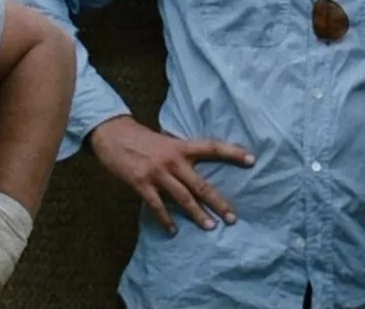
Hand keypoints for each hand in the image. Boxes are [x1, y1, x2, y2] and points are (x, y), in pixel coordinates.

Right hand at [87, 115, 253, 233]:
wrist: (113, 134)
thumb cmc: (141, 138)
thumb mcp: (166, 141)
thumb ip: (182, 154)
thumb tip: (198, 169)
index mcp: (181, 147)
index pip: (212, 147)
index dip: (232, 153)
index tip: (251, 160)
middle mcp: (172, 160)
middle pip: (201, 184)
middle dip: (218, 202)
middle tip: (232, 218)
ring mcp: (157, 173)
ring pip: (183, 198)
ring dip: (198, 214)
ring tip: (211, 227)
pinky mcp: (141, 183)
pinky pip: (157, 206)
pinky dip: (166, 219)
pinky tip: (173, 230)